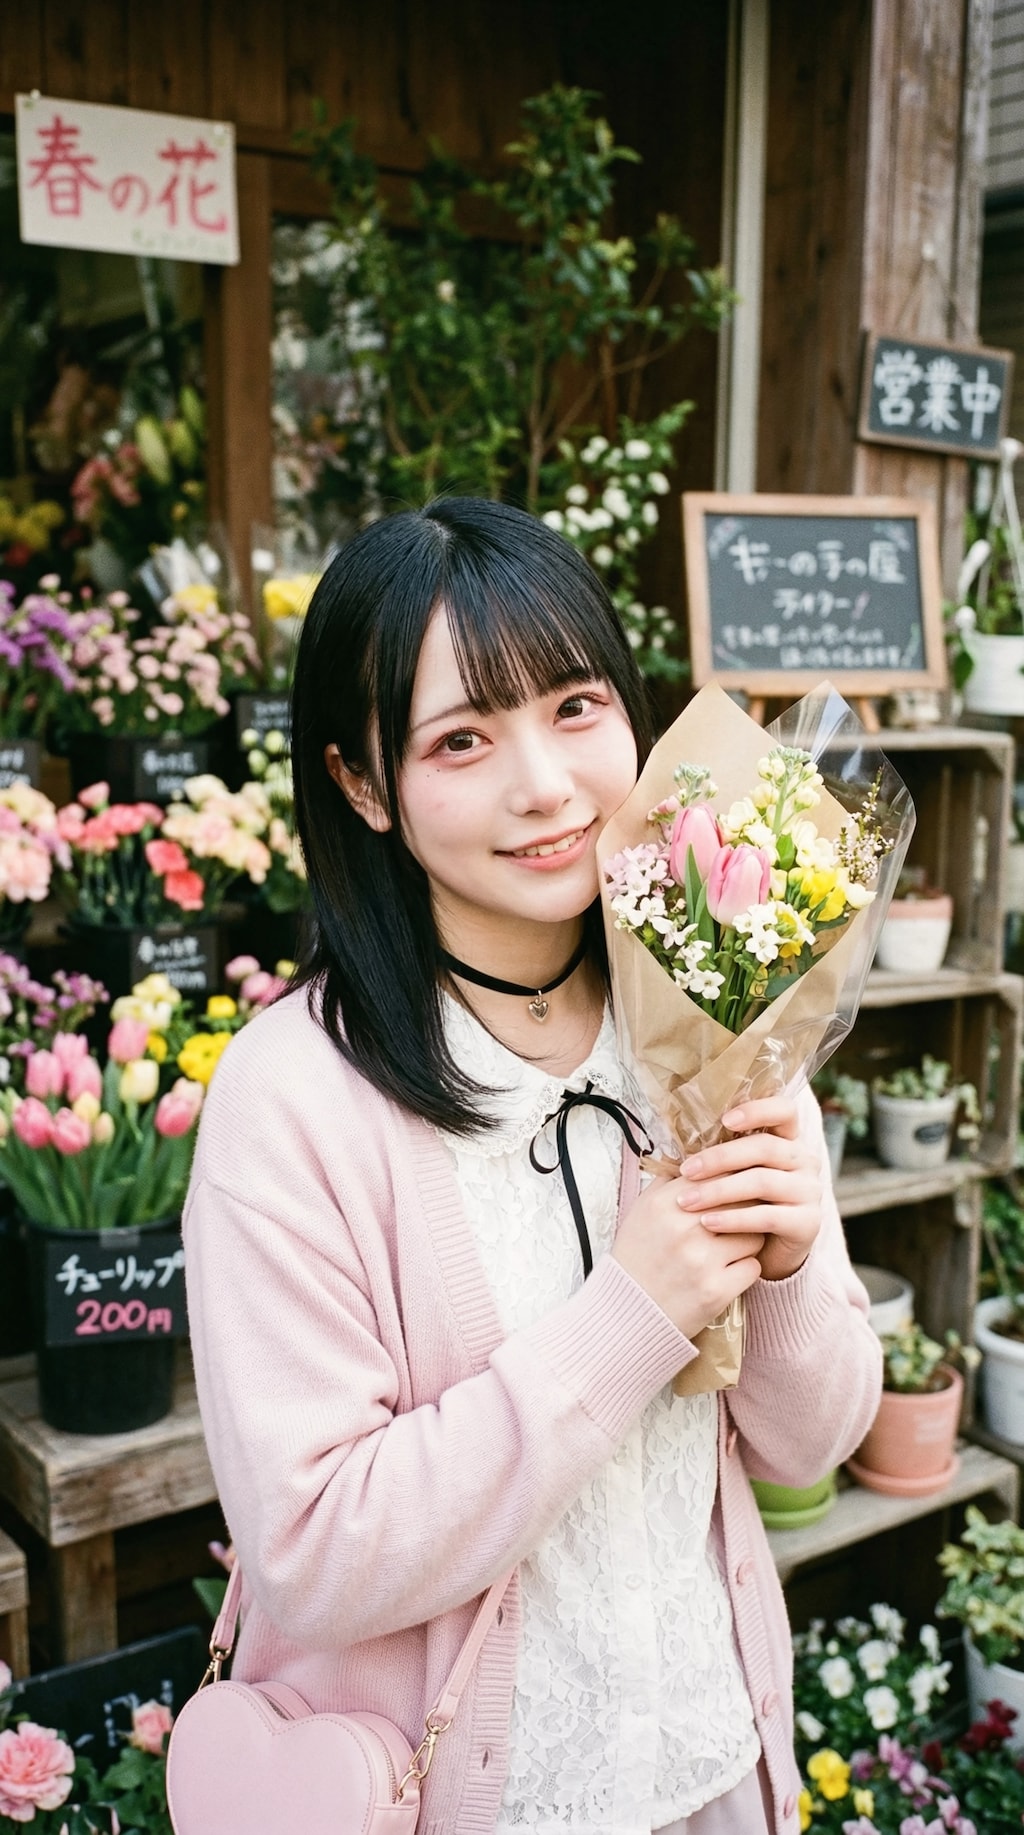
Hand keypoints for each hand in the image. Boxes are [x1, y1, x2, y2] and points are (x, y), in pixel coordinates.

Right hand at [612, 1169, 764, 1341]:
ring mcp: (701, 1260)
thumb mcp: (643, 1211)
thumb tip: (703, 1158)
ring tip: (732, 1248)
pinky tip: (729, 1273)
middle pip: (743, 1200)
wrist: (627, 1314)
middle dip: (747, 1208)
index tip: (740, 1186)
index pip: (719, 1173)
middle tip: (745, 1217)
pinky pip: (754, 1268)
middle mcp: (683, 1228)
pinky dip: (745, 1270)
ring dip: (748, 1241)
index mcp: (664, 1204)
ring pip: (754, 1234)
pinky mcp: (716, 1291)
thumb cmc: (637, 1258)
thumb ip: (671, 1182)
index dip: (734, 1179)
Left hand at [674, 1095, 822, 1282]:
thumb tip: (676, 1139)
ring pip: (763, 1181)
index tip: (725, 1120)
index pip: (785, 1110)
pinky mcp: (808, 1223)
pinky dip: (734, 1219)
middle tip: (686, 1170)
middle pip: (765, 1147)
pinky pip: (768, 1216)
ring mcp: (810, 1191)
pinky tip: (708, 1222)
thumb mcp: (732, 1175)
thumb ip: (718, 1155)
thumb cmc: (741, 1205)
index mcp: (788, 1140)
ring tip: (687, 1201)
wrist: (765, 1254)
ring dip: (720, 1190)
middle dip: (720, 1158)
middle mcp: (805, 1161)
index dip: (757, 1110)